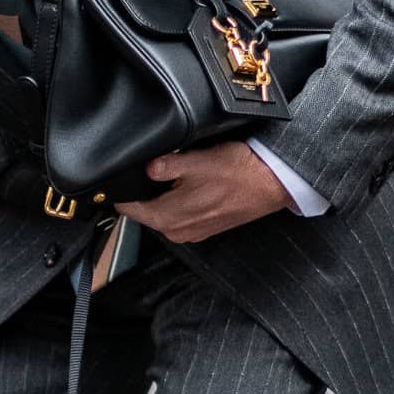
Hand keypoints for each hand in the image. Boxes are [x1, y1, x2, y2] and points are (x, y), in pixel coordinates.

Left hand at [117, 142, 291, 243]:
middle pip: (145, 211)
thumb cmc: (238, 172)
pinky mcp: (204, 229)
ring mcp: (191, 233)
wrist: (271, 183)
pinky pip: (181, 216)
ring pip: (163, 213)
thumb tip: (146, 168)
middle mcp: (176, 232)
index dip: (123, 191)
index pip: (128, 208)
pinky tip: (193, 185)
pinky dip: (181, 201)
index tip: (122, 178)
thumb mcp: (195, 161)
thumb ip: (164, 165)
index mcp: (167, 218)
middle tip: (154, 169)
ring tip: (178, 174)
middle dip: (145, 192)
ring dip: (164, 196)